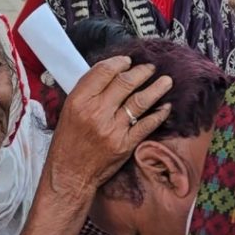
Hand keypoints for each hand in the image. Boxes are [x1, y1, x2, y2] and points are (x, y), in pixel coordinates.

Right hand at [45, 56, 171, 200]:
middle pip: (125, 83)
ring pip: (139, 101)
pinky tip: (166, 107)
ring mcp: (112, 129)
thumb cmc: (68, 142)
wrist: (71, 173)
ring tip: (166, 81)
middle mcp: (96, 112)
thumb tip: (111, 74)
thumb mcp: (69, 110)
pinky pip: (146, 125)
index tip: (128, 61)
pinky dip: (158, 114)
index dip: (119, 62)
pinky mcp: (125, 144)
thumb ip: (88, 92)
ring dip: (156, 88)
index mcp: (79, 101)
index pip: (104, 72)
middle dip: (142, 72)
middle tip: (151, 68)